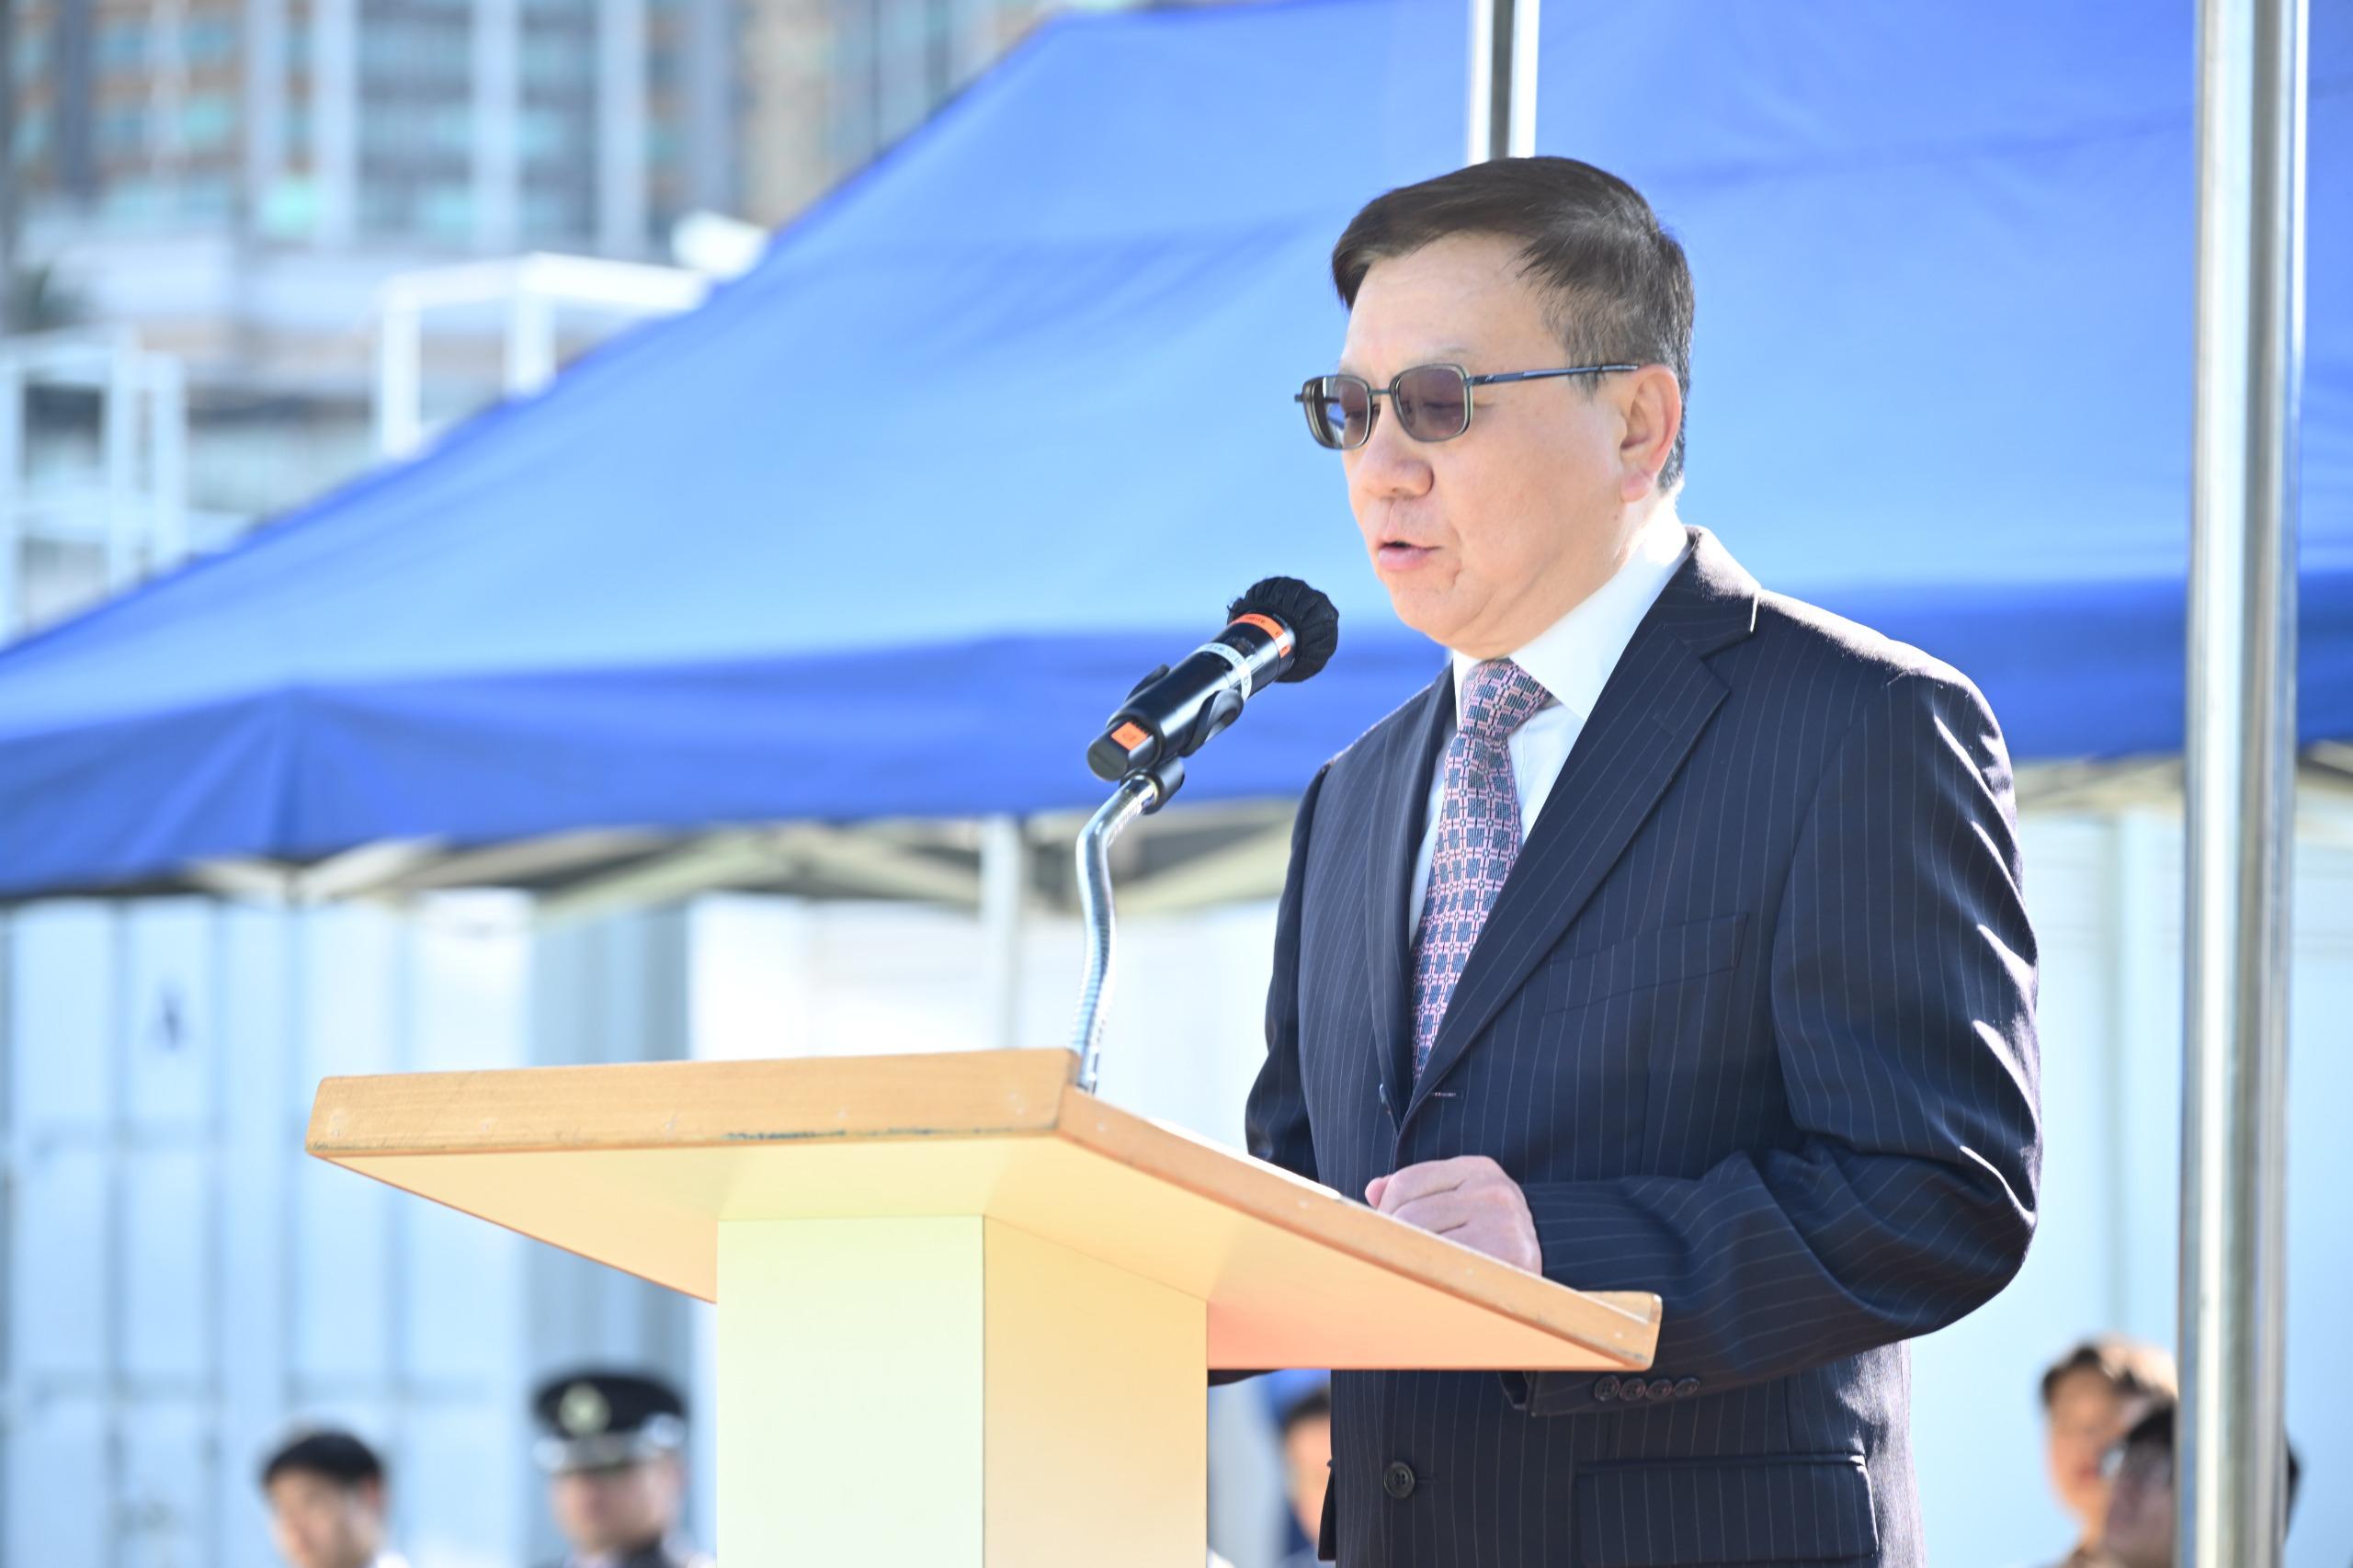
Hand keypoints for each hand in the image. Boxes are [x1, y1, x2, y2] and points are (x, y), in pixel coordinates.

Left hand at [1365, 1155, 1542, 1273]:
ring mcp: (1503, 1225)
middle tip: (1397, 1261)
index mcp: (1479, 1170)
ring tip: (1417, 1274)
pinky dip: (1429, 1279)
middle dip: (1393, 1241)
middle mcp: (1494, 1192)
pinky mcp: (1508, 1259)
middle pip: (1409, 1215)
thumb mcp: (1460, 1201)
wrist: (1548, 1274)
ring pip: (1423, 1244)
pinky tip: (1434, 1285)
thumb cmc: (1489, 1238)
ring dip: (1409, 1263)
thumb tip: (1373, 1190)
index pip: (1407, 1182)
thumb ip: (1417, 1192)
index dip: (1387, 1210)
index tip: (1387, 1232)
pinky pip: (1445, 1269)